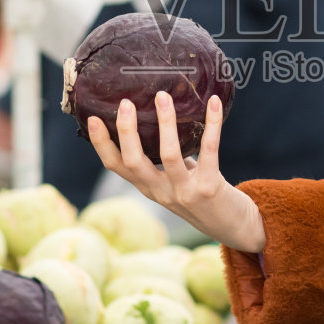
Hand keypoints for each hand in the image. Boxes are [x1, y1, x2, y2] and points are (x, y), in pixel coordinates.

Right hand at [86, 92, 266, 253]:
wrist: (231, 226)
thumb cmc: (200, 193)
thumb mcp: (174, 178)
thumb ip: (164, 156)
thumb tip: (158, 113)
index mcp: (148, 187)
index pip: (116, 166)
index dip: (101, 144)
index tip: (92, 119)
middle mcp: (161, 192)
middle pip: (134, 162)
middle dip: (127, 131)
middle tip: (126, 103)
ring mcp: (184, 191)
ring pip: (168, 155)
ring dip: (165, 123)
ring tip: (162, 96)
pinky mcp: (209, 187)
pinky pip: (209, 150)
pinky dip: (212, 124)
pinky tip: (214, 103)